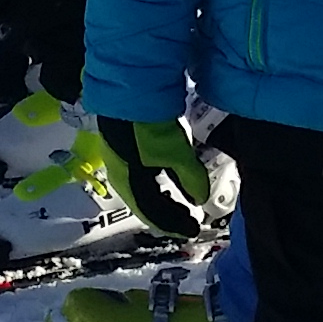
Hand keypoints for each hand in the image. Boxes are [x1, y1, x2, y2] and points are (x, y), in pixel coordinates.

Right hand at [93, 116, 218, 239]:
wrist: (130, 91)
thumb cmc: (150, 128)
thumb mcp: (176, 153)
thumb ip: (190, 178)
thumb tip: (201, 199)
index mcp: (130, 184)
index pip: (152, 215)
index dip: (173, 226)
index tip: (193, 230)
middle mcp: (121, 176)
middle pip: (146, 205)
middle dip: (168, 215)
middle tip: (190, 220)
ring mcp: (121, 160)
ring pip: (145, 191)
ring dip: (164, 200)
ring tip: (182, 203)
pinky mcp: (126, 145)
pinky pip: (144, 176)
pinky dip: (160, 184)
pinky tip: (171, 178)